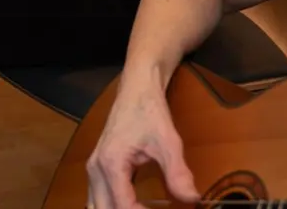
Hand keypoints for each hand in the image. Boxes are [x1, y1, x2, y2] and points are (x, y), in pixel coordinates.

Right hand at [87, 77, 197, 208]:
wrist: (136, 89)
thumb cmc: (149, 110)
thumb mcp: (168, 141)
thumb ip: (178, 173)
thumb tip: (192, 198)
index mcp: (111, 164)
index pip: (122, 207)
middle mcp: (96, 170)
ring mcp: (93, 170)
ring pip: (95, 207)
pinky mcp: (97, 169)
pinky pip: (96, 199)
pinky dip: (110, 208)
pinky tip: (131, 208)